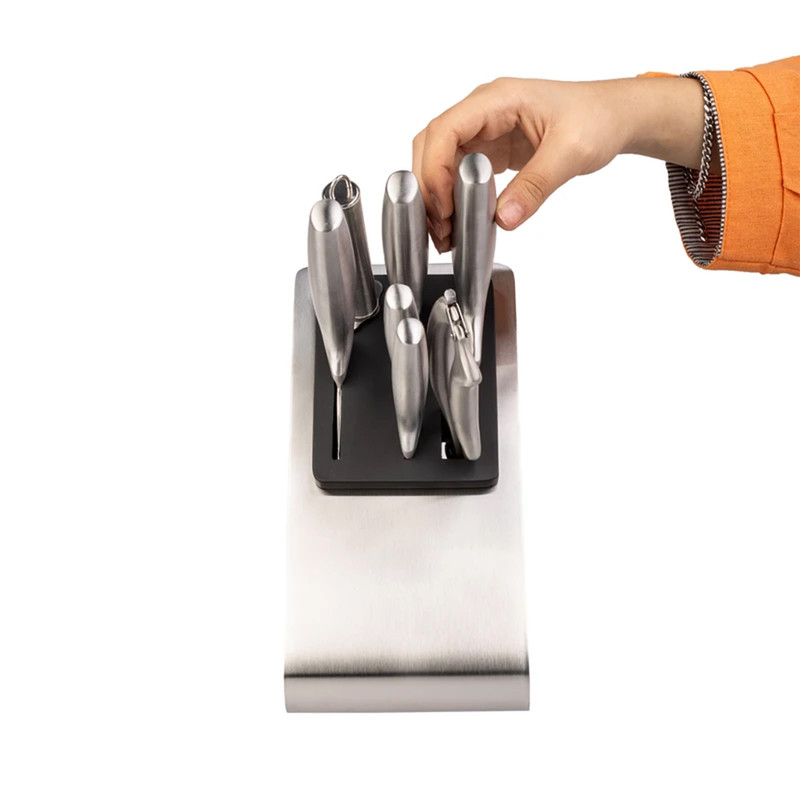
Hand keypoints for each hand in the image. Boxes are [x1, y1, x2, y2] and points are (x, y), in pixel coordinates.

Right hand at [412, 76, 706, 251]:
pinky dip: (451, 198)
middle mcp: (483, 111)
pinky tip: (458, 222)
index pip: (445, 130)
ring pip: (439, 160)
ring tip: (445, 232)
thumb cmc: (597, 118)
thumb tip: (502, 218)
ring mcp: (483, 130)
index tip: (442, 207)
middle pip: (432, 145)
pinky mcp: (488, 150)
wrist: (614, 118)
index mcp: (498, 99)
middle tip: (438, 228)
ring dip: (436, 196)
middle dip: (427, 188)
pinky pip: (456, 172)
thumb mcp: (572, 154)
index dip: (434, 170)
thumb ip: (535, 187)